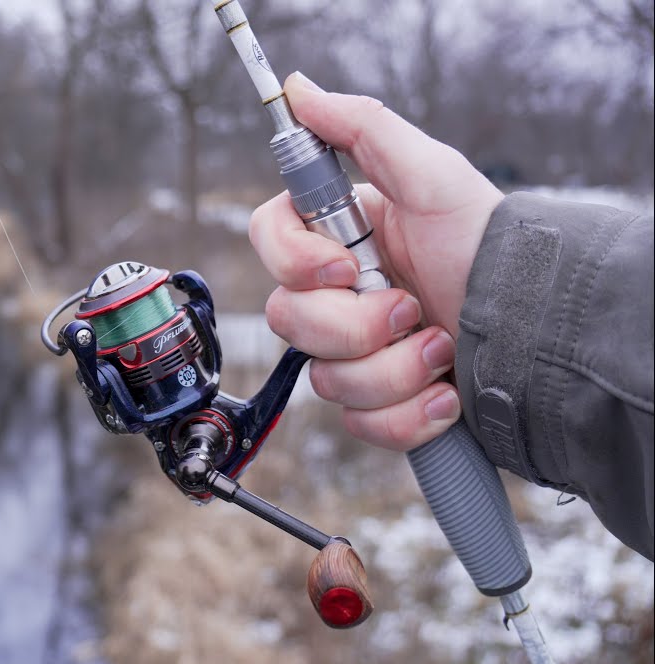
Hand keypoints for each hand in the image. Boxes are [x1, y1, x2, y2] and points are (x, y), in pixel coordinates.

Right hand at [249, 73, 503, 450]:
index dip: (295, 263)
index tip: (346, 268)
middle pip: (287, 318)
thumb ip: (362, 128)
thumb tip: (300, 91)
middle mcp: (339, 297)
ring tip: (444, 349)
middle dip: (357, 326)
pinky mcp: (376, 405)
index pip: (269, 242)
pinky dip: (408, 415)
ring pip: (325, 379)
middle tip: (414, 310)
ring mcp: (355, 353)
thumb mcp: (432, 176)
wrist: (544, 331)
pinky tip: (446, 393)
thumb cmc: (492, 248)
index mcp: (340, 239)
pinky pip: (358, 423)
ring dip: (394, 370)